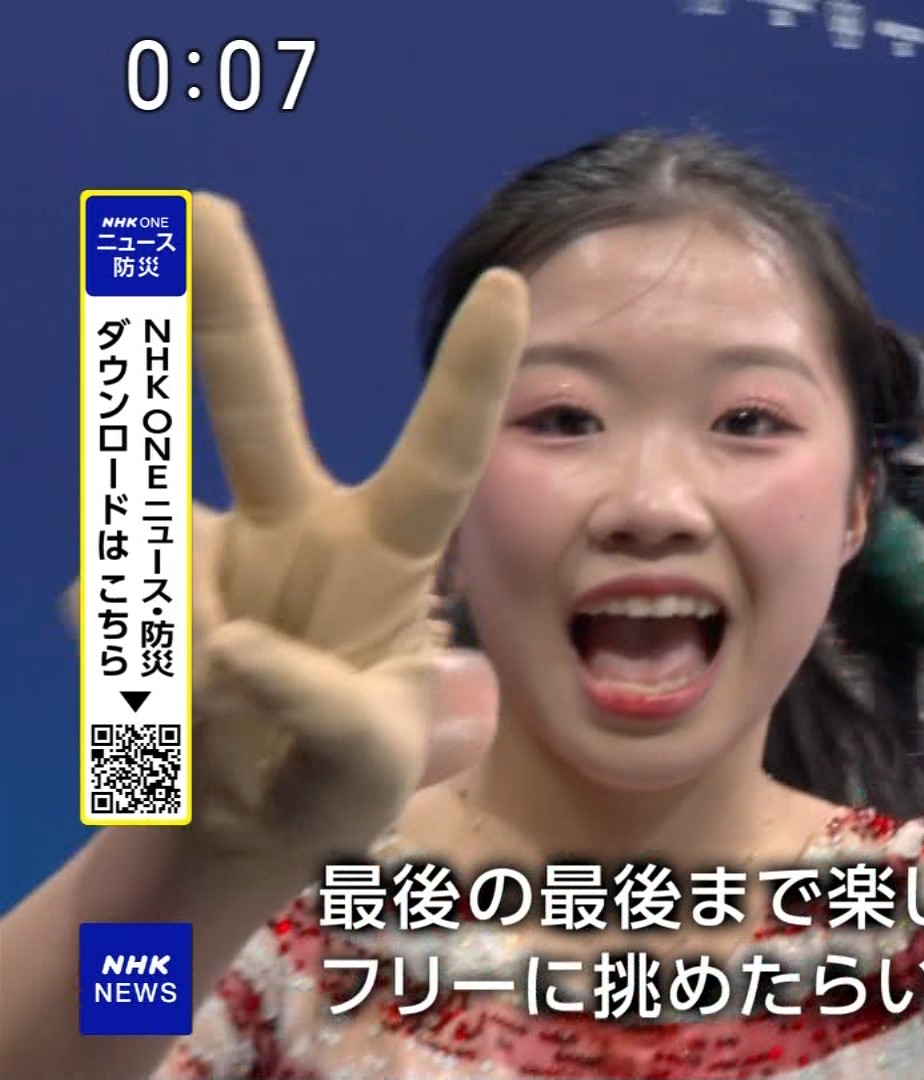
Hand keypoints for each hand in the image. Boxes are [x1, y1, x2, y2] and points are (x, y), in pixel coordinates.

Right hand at [167, 195, 523, 862]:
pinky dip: (138, 679)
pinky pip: (111, 616)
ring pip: (156, 550)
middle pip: (256, 404)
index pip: (440, 456)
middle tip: (198, 207)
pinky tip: (174, 715)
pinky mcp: (133, 586)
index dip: (470, 379)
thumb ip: (338, 712)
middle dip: (223, 307)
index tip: (511, 286)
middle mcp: (298, 524)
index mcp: (389, 552)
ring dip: (175, 648)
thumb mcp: (381, 767)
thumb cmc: (343, 780)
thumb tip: (238, 644)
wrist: (244, 823)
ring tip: (223, 722)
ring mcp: (209, 548)